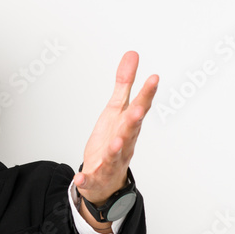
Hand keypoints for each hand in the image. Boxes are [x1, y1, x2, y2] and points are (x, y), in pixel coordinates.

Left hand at [74, 50, 158, 204]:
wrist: (106, 178)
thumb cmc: (113, 141)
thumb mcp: (116, 110)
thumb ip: (124, 83)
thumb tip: (132, 54)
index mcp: (128, 126)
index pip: (139, 108)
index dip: (146, 94)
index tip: (154, 78)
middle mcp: (123, 143)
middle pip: (130, 131)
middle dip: (133, 121)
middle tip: (136, 109)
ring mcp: (111, 161)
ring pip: (114, 156)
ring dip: (115, 149)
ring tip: (115, 142)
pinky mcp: (96, 176)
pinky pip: (91, 178)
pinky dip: (86, 179)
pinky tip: (80, 177)